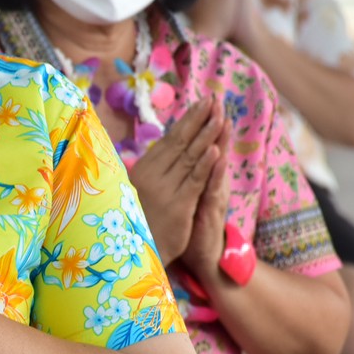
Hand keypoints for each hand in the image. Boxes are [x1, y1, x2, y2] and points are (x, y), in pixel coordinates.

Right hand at [127, 97, 224, 263]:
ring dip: (206, 136)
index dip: (187, 120)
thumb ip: (148, 170)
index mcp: (143, 168)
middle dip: (199, 119)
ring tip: (219, 116)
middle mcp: (153, 174)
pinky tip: (216, 150)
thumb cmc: (137, 221)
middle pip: (180, 141)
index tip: (201, 103)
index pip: (170, 138)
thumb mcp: (136, 190)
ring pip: (190, 157)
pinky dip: (205, 165)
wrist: (134, 254)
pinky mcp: (178, 206)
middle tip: (214, 99)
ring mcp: (165, 189)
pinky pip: (193, 181)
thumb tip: (156, 151)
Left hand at [180, 111, 233, 287]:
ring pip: (217, 165)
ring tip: (222, 118)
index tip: (203, 99)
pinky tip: (218, 156)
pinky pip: (214, 189)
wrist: (203, 255)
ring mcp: (212, 196)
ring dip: (219, 141)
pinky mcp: (211, 211)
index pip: (201, 145)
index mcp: (201, 177)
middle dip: (212, 123)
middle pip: (212, 148)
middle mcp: (209, 182)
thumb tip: (171, 154)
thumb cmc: (190, 223)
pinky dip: (216, 172)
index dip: (202, 123)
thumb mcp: (184, 194)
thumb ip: (183, 174)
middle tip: (216, 98)